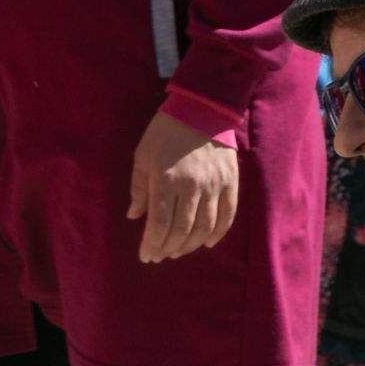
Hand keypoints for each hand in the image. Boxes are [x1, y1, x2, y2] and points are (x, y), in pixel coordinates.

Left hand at [126, 110, 237, 262]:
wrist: (202, 109)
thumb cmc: (164, 132)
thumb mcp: (142, 156)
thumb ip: (139, 188)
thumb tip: (134, 216)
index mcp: (167, 180)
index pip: (159, 223)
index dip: (151, 243)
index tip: (145, 256)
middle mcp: (193, 186)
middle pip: (182, 229)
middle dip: (168, 247)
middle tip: (158, 256)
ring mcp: (215, 185)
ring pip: (204, 227)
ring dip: (189, 245)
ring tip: (176, 252)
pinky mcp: (231, 182)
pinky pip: (227, 215)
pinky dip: (217, 233)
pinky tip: (206, 243)